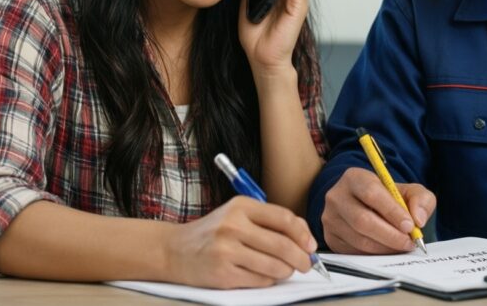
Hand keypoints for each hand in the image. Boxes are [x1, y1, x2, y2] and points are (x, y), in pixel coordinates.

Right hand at [162, 196, 317, 288]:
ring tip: (284, 270)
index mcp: (241, 206)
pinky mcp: (223, 274)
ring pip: (275, 266)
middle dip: (301, 258)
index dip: (303, 234)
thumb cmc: (213, 233)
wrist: (174, 250)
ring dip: (286, 271)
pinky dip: (268, 280)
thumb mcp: (237, 215)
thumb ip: (269, 222)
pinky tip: (263, 275)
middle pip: (283, 245)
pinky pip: (260, 280)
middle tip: (306, 264)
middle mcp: (233, 226)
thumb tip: (305, 239)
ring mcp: (226, 250)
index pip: (284, 219)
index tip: (311, 246)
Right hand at [321, 167, 435, 253]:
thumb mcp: (409, 190)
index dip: (392, 212)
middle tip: (409, 242)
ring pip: (359, 239)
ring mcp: (330, 218)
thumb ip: (420, 199)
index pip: (371, 194)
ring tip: (401, 246)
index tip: (410, 226)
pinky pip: (354, 251)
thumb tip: (418, 219)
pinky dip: (374, 254)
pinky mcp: (331, 237)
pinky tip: (387, 249)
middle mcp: (336, 196)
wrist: (368, 206)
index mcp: (354, 178)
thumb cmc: (389, 197)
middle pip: (363, 220)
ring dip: (385, 247)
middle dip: (390, 235)